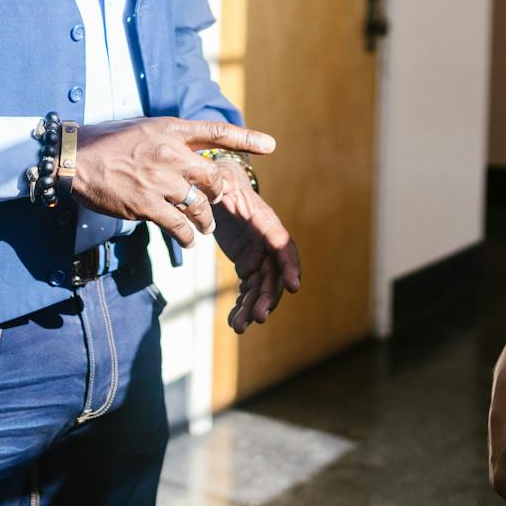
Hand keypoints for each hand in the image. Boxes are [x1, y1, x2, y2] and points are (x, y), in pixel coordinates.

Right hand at [73, 118, 274, 247]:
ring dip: (205, 220)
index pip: (216, 132)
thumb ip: (171, 140)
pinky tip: (186, 240)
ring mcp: (159, 180)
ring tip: (203, 228)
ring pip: (200, 205)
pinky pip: (179, 225)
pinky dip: (187, 236)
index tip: (271, 146)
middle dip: (219, 193)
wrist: (74, 158)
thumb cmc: (108, 143)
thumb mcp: (145, 129)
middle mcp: (170, 153)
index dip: (246, 139)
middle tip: (214, 201)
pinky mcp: (146, 204)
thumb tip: (190, 152)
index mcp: (171, 130)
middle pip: (214, 176)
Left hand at [206, 158, 300, 332]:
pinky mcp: (248, 265)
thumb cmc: (221, 180)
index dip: (290, 266)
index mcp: (266, 221)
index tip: (294, 287)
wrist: (219, 189)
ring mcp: (259, 256)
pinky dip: (242, 306)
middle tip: (257, 317)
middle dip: (268, 297)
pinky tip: (234, 322)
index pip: (283, 245)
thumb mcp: (220, 178)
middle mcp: (267, 242)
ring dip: (253, 307)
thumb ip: (219, 186)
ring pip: (261, 287)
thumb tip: (212, 194)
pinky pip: (248, 289)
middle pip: (274, 274)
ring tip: (239, 326)